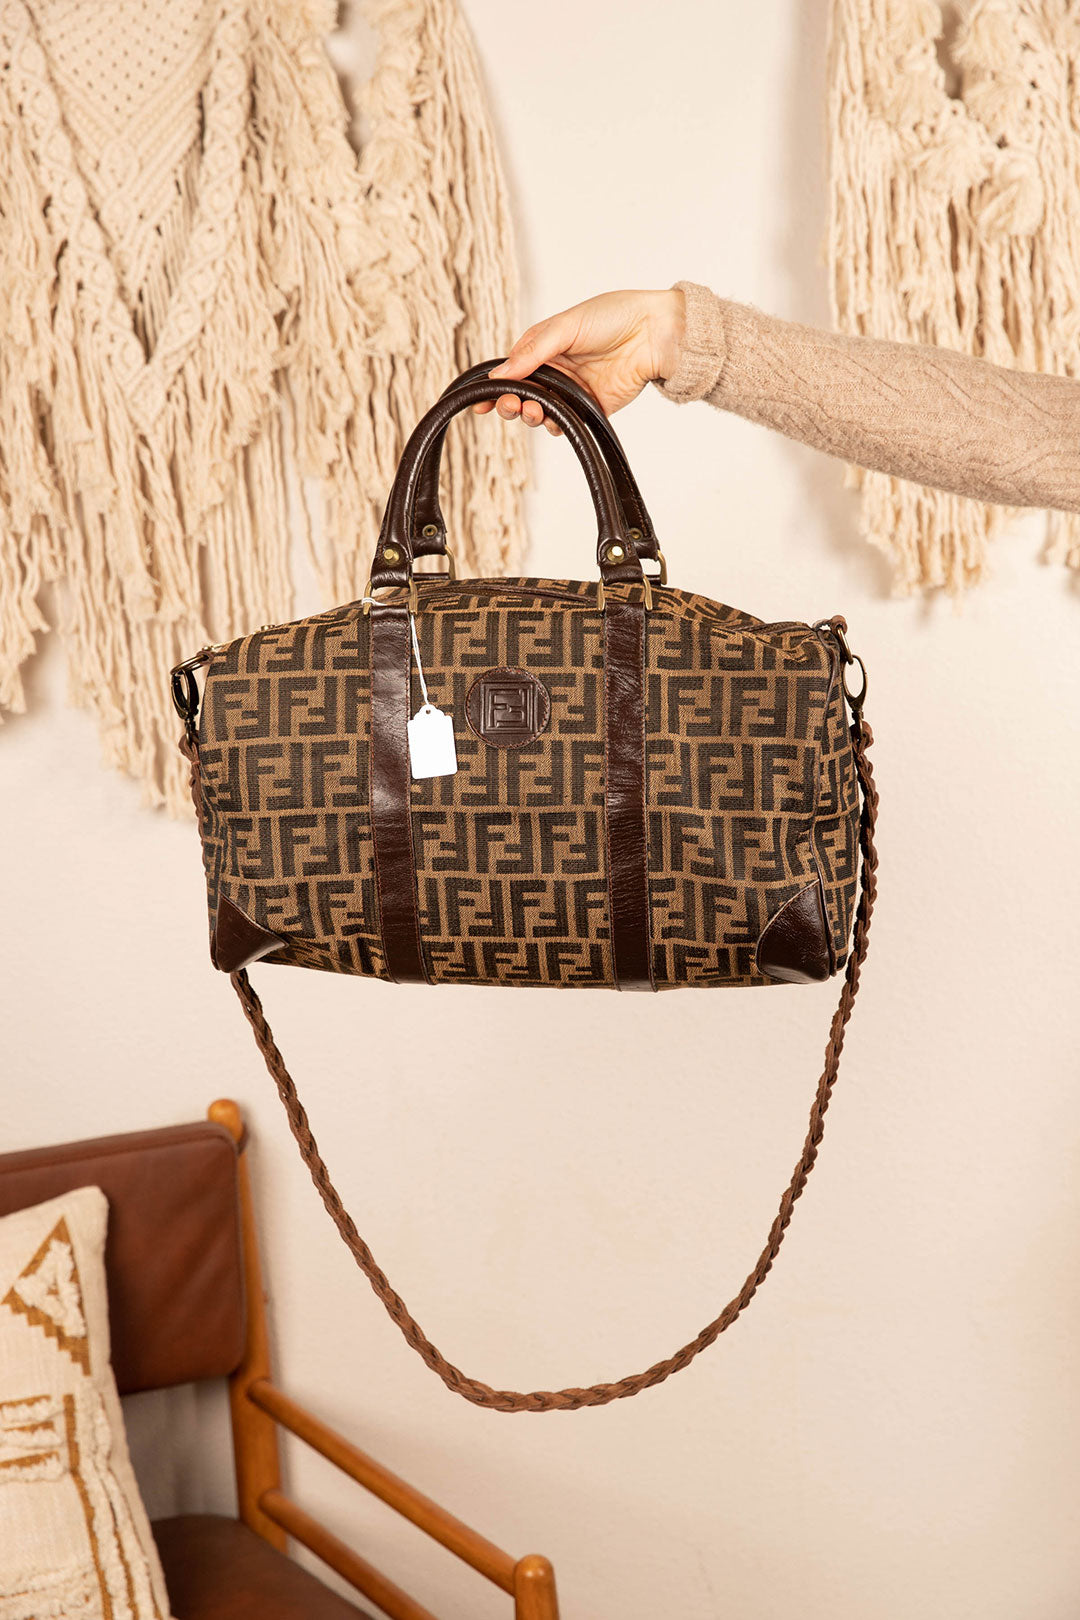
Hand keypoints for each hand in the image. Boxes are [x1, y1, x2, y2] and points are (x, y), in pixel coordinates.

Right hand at [474, 288, 684, 433]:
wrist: (655, 333)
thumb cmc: (614, 316)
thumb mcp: (566, 327)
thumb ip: (533, 351)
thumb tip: (500, 374)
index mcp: (544, 346)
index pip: (511, 369)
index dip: (495, 386)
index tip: (481, 401)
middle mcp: (556, 369)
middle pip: (522, 393)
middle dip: (510, 402)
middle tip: (510, 405)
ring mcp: (572, 389)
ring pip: (540, 411)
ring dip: (530, 414)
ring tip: (532, 410)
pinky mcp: (590, 407)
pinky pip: (566, 422)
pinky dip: (556, 425)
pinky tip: (555, 419)